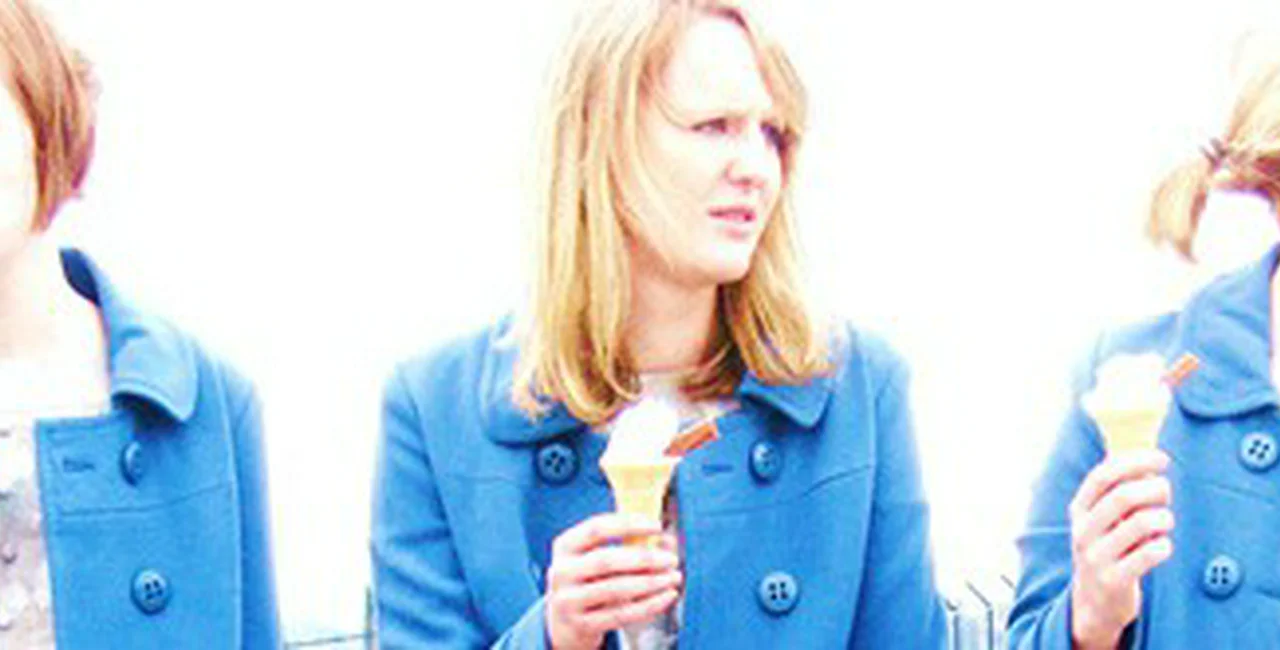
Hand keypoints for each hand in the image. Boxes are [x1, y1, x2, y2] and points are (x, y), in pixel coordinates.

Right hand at [544, 513, 681, 649]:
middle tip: (671, 559)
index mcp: (565, 546)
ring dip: (650, 583)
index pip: (596, 529)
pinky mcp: (582, 624)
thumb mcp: (597, 557)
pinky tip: (667, 596)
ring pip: (615, 589)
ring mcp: (569, 601)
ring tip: (674, 577)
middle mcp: (562, 572)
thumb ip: (629, 544)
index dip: (628, 525)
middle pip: (606, 561)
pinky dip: (649, 605)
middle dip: (644, 559)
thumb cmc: (590, 578)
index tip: (657, 526)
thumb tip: (667, 541)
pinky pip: (621, 614)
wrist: (566, 620)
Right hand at [1068, 450, 1173, 649]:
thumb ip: (1119, 492)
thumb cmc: (1108, 550)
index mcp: (1079, 510)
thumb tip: (1151, 461)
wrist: (1093, 603)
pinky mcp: (1113, 580)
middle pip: (1123, 496)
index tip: (1163, 459)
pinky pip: (1148, 555)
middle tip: (1167, 492)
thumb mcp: (1101, 520)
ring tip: (1165, 522)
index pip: (1103, 475)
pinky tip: (1162, 547)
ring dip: (1163, 518)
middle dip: (1155, 488)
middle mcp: (1083, 531)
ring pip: (1140, 524)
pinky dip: (1164, 546)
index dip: (1135, 462)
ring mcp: (1096, 557)